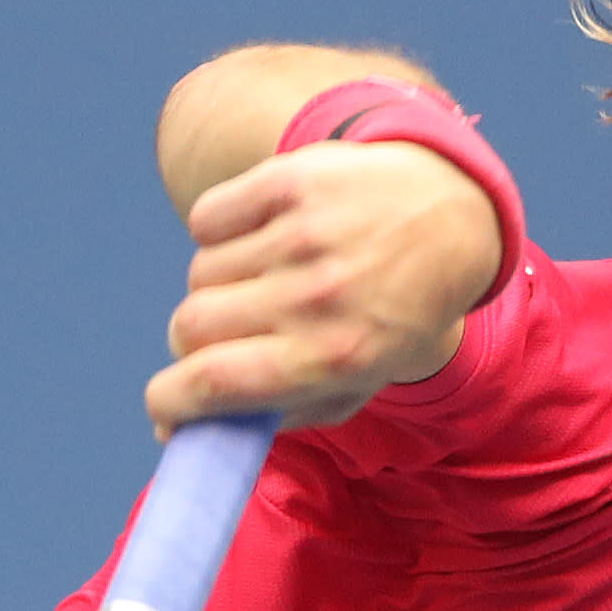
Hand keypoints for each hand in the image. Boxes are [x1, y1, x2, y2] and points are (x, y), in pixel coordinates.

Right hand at [146, 139, 500, 435]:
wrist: (448, 221)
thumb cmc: (390, 318)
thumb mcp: (358, 382)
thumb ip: (274, 413)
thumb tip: (175, 429)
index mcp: (334, 357)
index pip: (214, 380)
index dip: (169, 400)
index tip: (163, 405)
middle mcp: (319, 297)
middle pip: (191, 326)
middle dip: (193, 341)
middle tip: (224, 336)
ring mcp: (304, 234)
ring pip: (199, 273)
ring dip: (218, 286)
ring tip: (266, 280)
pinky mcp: (291, 181)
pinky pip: (207, 217)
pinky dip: (221, 232)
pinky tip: (264, 237)